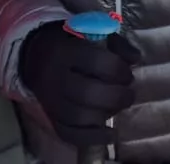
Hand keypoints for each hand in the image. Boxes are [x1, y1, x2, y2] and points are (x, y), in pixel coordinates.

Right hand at [21, 20, 136, 145]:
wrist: (34, 56)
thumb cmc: (70, 42)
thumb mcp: (90, 32)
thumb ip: (115, 44)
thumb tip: (135, 58)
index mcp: (64, 51)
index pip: (94, 62)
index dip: (118, 70)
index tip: (128, 74)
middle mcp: (54, 78)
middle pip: (87, 94)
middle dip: (116, 97)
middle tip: (129, 94)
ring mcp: (50, 100)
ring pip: (78, 117)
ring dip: (106, 115)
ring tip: (119, 107)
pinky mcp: (49, 116)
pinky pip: (69, 133)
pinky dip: (92, 137)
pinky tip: (110, 134)